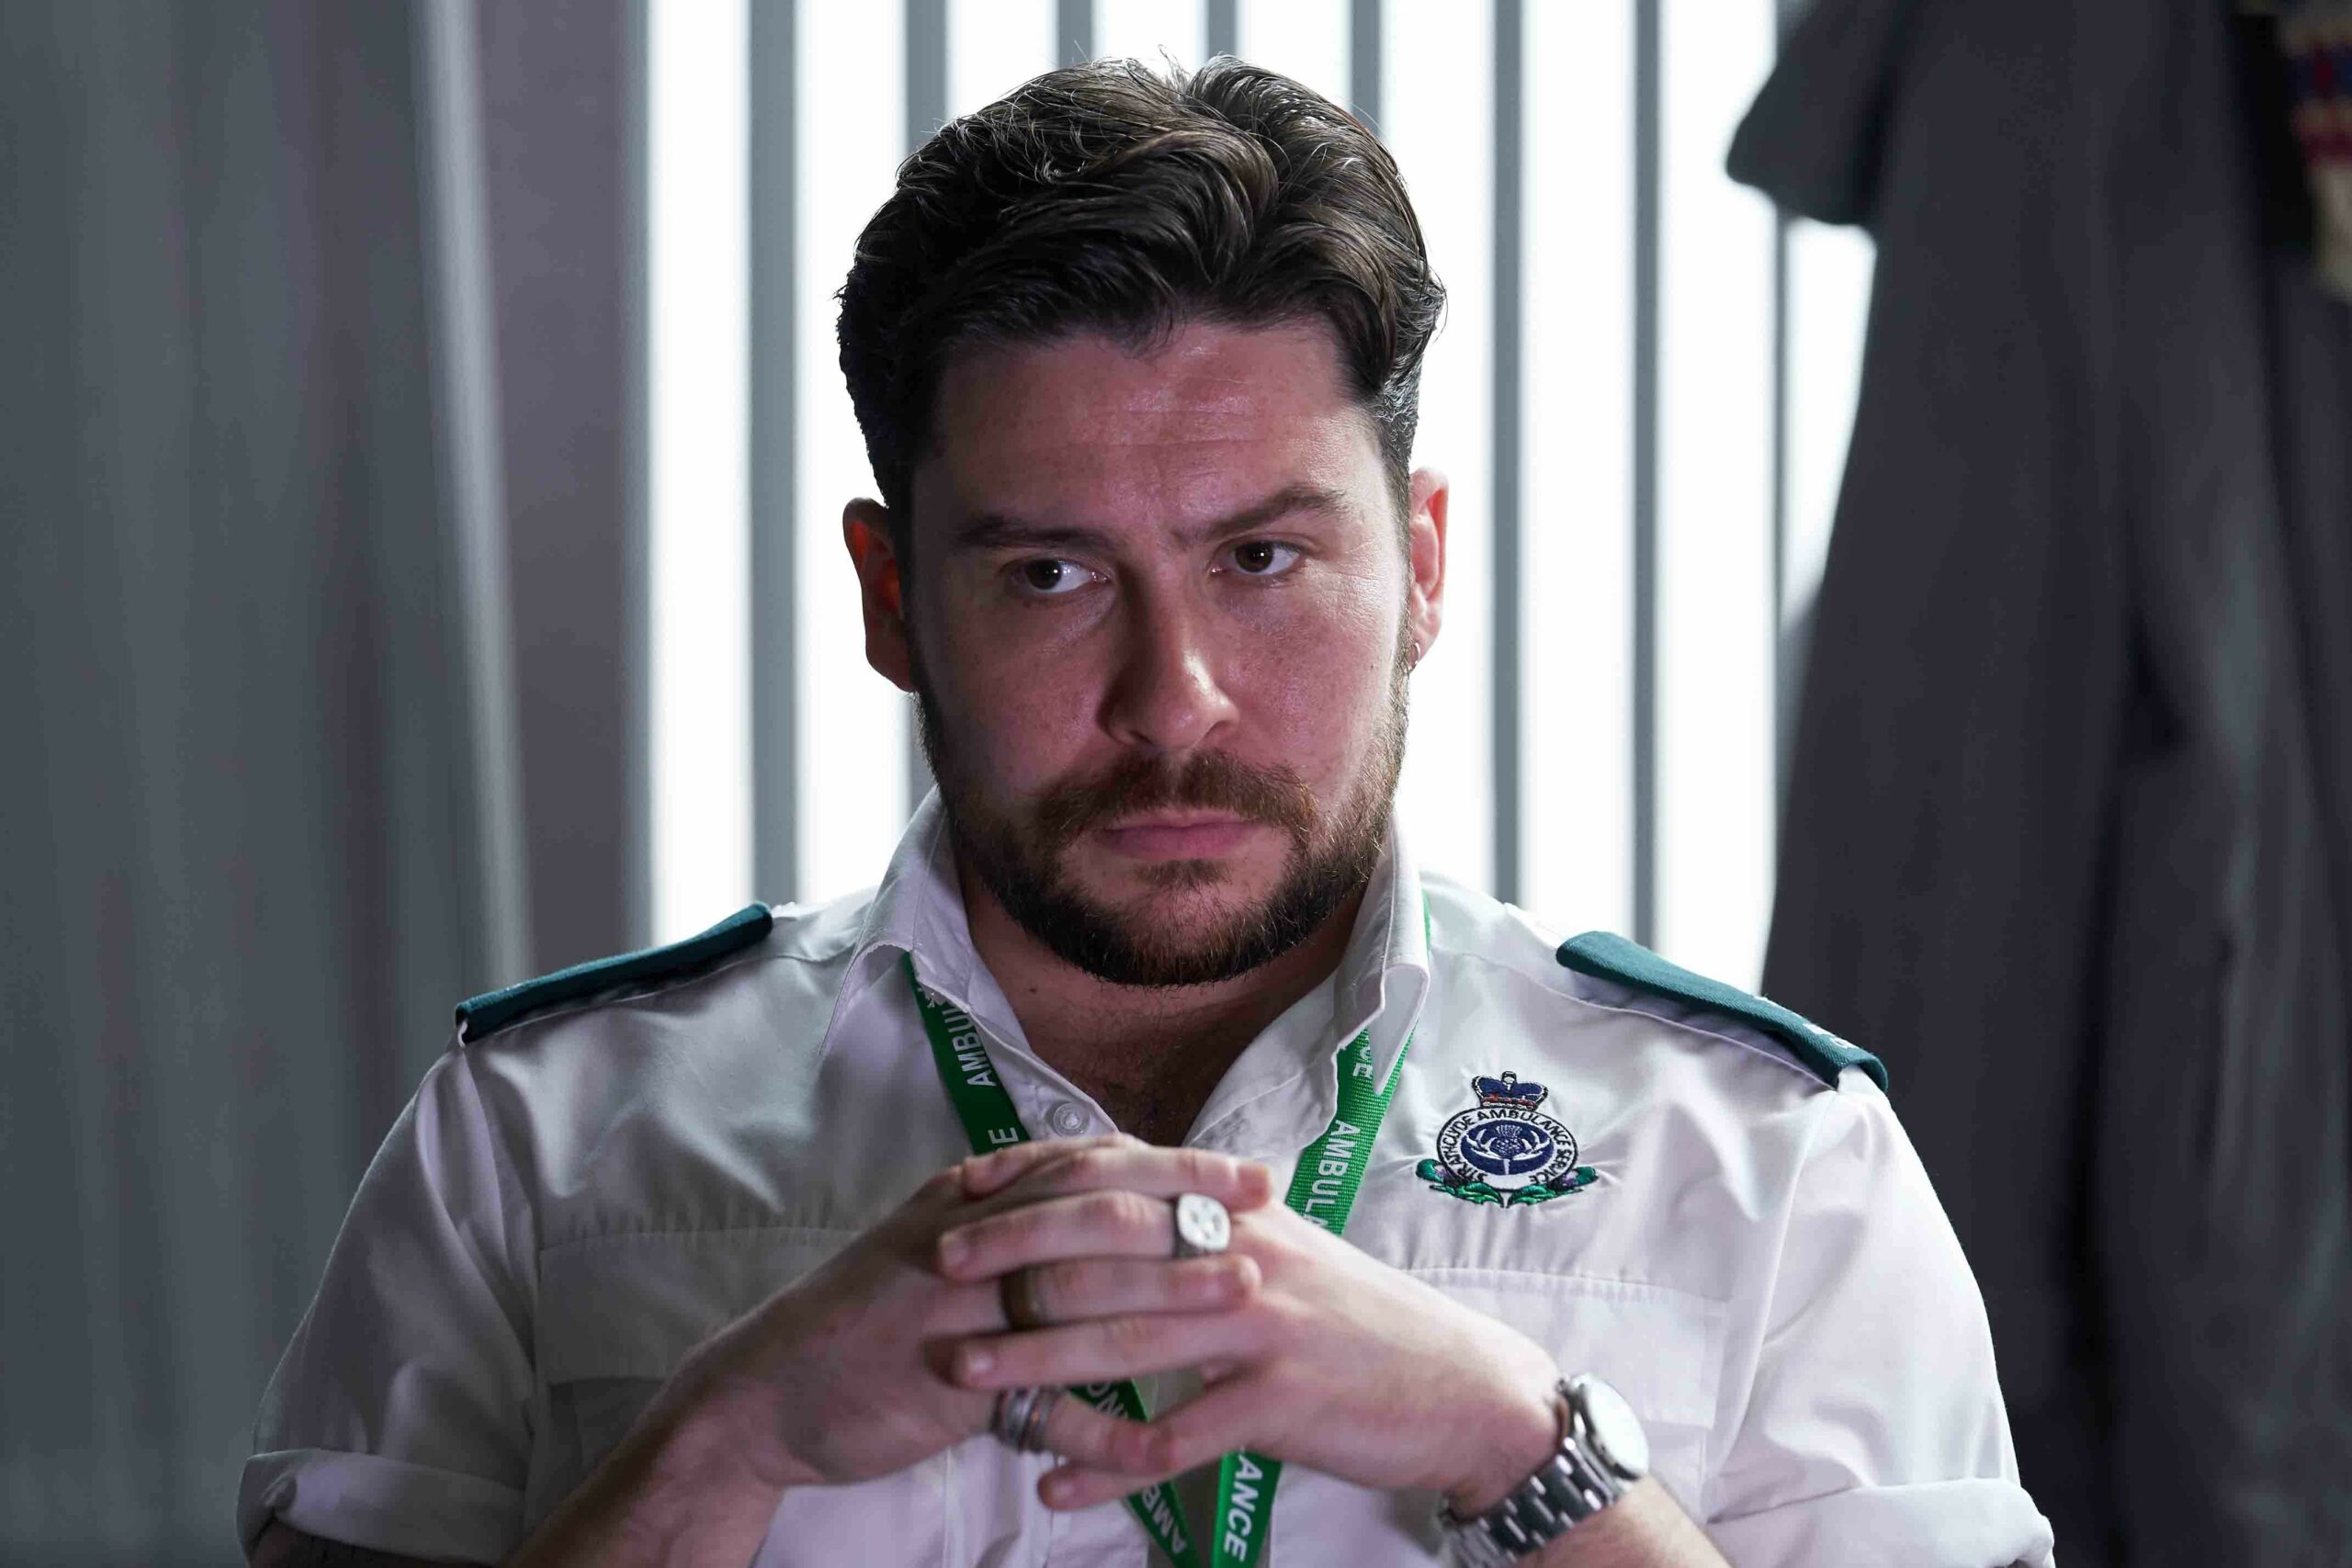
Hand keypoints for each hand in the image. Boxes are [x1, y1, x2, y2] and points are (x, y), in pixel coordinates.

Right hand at [655, 1136, 1275, 1494]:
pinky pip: (1041, 1409)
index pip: (1093, 1164)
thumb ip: (1017, 1210)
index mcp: (977, 1200)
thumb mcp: (936, 1236)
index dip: (1178, 1166)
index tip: (1251, 1171)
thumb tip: (1107, 1180)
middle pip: (1097, 1214)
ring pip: (1080, 1295)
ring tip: (1242, 1300)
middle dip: (1190, 1214)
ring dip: (1168, 1296)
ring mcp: (961, 1311)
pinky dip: (1104, 1431)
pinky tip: (1164, 1450)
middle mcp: (973, 1240)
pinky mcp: (949, 1387)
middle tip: (1267, 1219)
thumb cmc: (865, 1316)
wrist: (769, 1390)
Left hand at [937, 1150, 1562, 1513]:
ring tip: (962, 1375)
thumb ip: (1201, 1223)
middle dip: (1009, 1259)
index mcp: (1235, 1208)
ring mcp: (1262, 1324)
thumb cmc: (1352, 1319)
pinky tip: (1055, 1484)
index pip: (1116, 1174)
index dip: (1032, 1183)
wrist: (1456, 1384)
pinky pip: (1175, 1436)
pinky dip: (1108, 1466)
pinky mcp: (1279, 1401)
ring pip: (1123, 1338)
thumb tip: (1113, 1199)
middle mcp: (1243, 1250)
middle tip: (933, 1276)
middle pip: (1103, 1246)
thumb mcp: (1280, 1248)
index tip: (960, 1195)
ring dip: (1033, 1359)